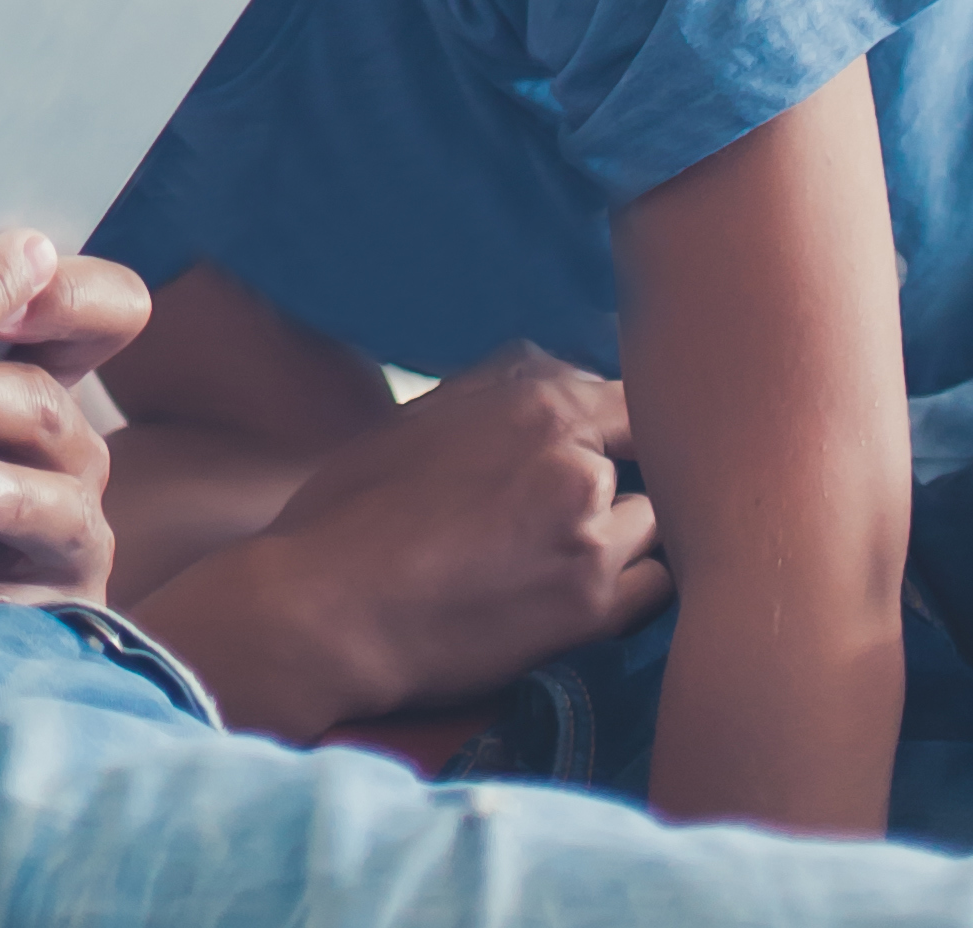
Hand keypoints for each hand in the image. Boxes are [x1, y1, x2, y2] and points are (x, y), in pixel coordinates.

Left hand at [0, 255, 142, 609]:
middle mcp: (62, 441)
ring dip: (2, 490)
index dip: (71, 295)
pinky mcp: (58, 600)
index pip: (103, 311)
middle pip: (52, 402)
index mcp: (29, 369)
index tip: (22, 266)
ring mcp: (69, 521)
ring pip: (61, 496)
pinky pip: (39, 592)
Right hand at [137, 343, 668, 737]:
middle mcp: (574, 461)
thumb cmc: (354, 508)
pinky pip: (658, 590)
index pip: (631, 402)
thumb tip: (554, 382)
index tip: (608, 449)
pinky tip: (592, 591)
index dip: (621, 429)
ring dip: (627, 535)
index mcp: (531, 403)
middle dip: (621, 481)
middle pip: (649, 463)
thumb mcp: (419, 421)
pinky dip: (636, 587)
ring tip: (572, 552)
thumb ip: (498, 398)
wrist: (331, 604)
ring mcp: (591, 536)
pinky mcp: (594, 607)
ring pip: (656, 525)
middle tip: (571, 509)